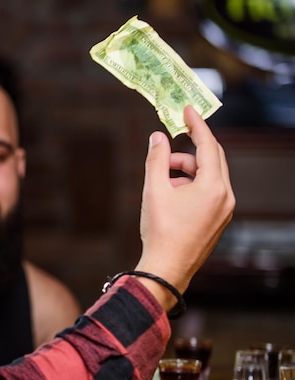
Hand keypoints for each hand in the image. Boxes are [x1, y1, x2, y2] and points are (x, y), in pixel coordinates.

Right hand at [136, 106, 234, 299]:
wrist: (166, 270)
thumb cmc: (161, 231)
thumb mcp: (154, 190)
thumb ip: (156, 159)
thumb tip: (158, 137)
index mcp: (214, 187)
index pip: (209, 145)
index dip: (197, 125)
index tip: (188, 109)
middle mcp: (225, 197)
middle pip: (211, 161)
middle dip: (187, 153)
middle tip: (166, 148)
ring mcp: (223, 211)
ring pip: (208, 178)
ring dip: (185, 173)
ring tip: (161, 182)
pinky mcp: (217, 221)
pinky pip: (208, 193)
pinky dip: (190, 187)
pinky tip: (169, 196)